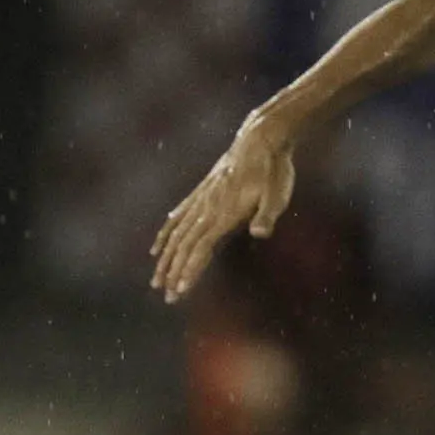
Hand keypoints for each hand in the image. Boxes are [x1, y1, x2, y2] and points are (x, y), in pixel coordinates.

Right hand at [150, 108, 303, 300]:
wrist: (261, 138)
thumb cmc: (274, 169)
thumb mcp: (278, 193)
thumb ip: (267, 214)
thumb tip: (261, 232)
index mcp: (224, 213)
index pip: (201, 248)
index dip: (189, 270)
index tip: (179, 290)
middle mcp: (207, 208)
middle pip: (184, 246)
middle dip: (174, 273)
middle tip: (166, 297)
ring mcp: (202, 200)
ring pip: (176, 234)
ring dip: (166, 259)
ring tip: (156, 280)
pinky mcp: (202, 192)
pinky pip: (178, 217)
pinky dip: (166, 234)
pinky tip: (158, 247)